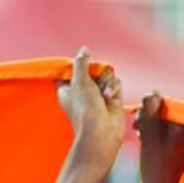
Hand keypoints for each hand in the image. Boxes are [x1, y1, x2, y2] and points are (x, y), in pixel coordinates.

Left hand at [57, 48, 123, 179]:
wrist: (101, 132)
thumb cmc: (85, 109)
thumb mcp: (79, 81)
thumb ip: (81, 63)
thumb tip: (84, 50)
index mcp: (67, 88)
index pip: (70, 70)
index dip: (76, 65)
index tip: (80, 64)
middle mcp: (82, 91)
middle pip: (91, 68)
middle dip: (96, 72)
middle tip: (93, 81)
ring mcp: (98, 95)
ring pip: (105, 74)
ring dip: (106, 81)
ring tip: (103, 95)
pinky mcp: (112, 98)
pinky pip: (115, 83)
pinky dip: (114, 88)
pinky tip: (110, 98)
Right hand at [134, 92, 183, 182]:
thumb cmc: (154, 165)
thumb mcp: (149, 132)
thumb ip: (150, 108)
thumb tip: (152, 92)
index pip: (170, 104)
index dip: (152, 106)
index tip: (141, 115)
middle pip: (166, 113)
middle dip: (149, 116)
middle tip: (137, 124)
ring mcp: (183, 141)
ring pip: (163, 122)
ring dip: (148, 124)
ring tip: (138, 130)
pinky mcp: (176, 148)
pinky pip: (163, 133)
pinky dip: (152, 133)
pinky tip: (143, 137)